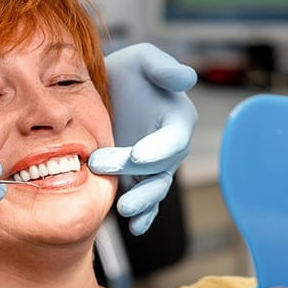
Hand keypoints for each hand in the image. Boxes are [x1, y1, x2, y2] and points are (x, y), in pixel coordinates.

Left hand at [88, 43, 197, 234]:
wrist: (102, 94)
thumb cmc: (125, 73)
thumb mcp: (141, 60)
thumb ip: (162, 68)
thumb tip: (187, 78)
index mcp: (176, 120)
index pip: (173, 139)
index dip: (159, 149)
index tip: (138, 155)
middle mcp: (168, 148)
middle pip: (160, 168)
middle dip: (135, 172)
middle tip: (100, 166)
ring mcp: (153, 168)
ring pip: (154, 189)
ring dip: (143, 202)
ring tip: (125, 210)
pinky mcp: (137, 180)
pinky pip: (145, 201)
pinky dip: (143, 216)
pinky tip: (135, 227)